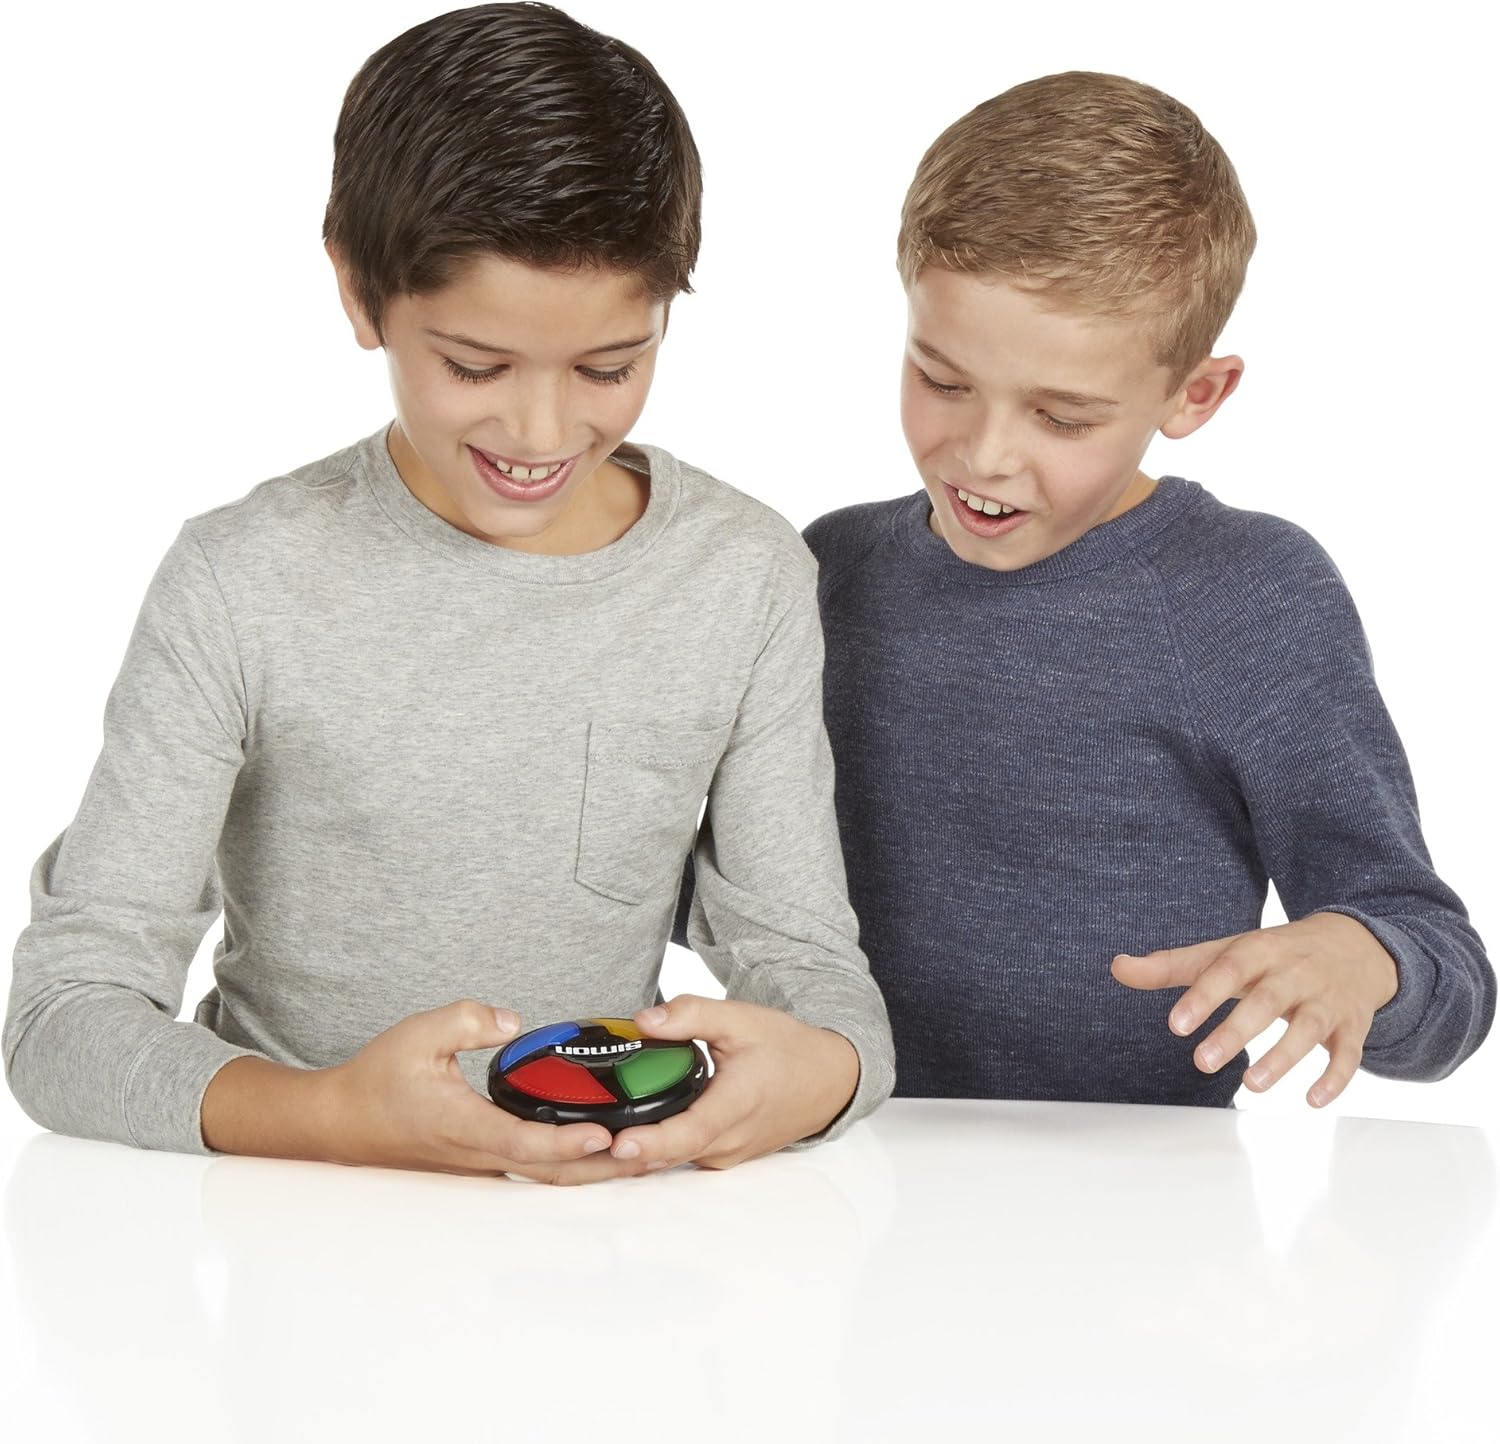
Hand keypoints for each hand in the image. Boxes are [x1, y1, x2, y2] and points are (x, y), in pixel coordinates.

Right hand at [324, 999, 635, 1182]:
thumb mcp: (416, 1034)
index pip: (524, 1141)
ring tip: (643, 1154)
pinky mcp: (482, 1163)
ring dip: (593, 1170)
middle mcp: (477, 1156)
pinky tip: (602, 1149)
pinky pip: (534, 1169)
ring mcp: (481, 1166)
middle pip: (549, 1172)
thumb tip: (512, 1021)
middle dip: (602, 1169)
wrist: (341, 1123)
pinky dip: (571, 1163)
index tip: (606, 1135)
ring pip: (545, 1177)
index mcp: (463, 1126)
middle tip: (652, 1152)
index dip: (567, 1142)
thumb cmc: (377, 1080)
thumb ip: (465, 1020)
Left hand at [601, 995, 860, 1172]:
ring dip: (633, 1154)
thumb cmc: (786, 1049)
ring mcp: (725, 1156)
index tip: (619, 1144)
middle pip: (667, 1155)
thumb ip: (691, 1014)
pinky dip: (651, 1150)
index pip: (688, 1134)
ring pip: (670, 1162)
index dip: (652, 1143)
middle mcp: (728, 1142)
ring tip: (587, 1140)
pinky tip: (621, 1135)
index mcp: (736, 1106)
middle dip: (622, 1153)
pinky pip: (679, 1159)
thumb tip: (642, 1020)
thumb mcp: (742, 1019)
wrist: (827, 1081)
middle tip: (577, 1143)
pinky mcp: (721, 1158)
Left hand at [1109, 913, 1398, 1106]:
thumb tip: (1118, 967)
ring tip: (1251, 1085)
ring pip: (1309, 1029)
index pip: (1227, 969)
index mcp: (1258, 951)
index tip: (1175, 1024)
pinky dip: (1336, 1077)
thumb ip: (1172, 966)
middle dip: (1236, 1031)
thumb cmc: (1274, 954)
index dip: (1203, 996)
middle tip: (1202, 1062)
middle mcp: (1294, 974)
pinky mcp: (1351, 1026)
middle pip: (1266, 1001)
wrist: (1356, 944)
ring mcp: (1326, 1000)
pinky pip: (1348, 1053)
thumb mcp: (1225, 952)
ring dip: (1283, 1058)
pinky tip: (1312, 1100)